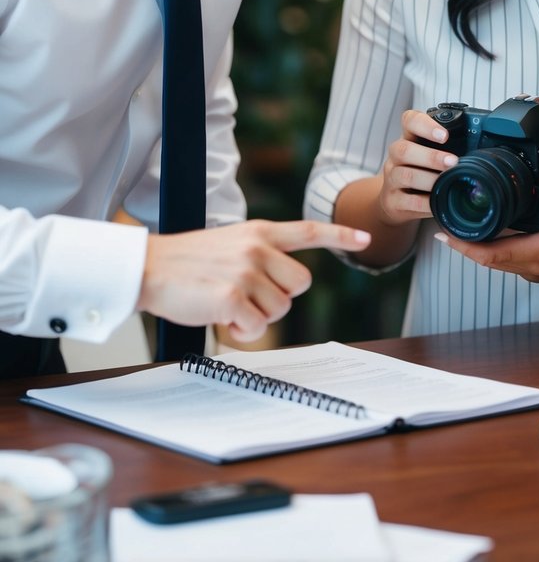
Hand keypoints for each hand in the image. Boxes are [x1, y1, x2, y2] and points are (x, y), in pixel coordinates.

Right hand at [138, 219, 370, 343]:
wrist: (149, 267)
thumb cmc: (187, 263)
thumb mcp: (230, 245)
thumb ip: (260, 257)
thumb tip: (282, 290)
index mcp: (259, 232)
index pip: (308, 231)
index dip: (340, 235)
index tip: (365, 238)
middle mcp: (258, 247)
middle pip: (300, 284)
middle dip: (279, 297)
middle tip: (246, 295)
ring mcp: (246, 271)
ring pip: (279, 309)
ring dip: (256, 316)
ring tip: (226, 302)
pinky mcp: (232, 297)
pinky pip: (256, 328)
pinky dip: (240, 331)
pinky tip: (219, 317)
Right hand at [376, 109, 457, 226]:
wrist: (395, 201)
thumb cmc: (421, 172)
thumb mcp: (431, 156)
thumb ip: (451, 148)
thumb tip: (487, 147)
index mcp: (409, 138)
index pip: (409, 121)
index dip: (425, 125)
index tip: (444, 135)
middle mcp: (396, 156)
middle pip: (403, 149)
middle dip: (430, 156)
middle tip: (453, 161)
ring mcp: (391, 178)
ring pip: (404, 174)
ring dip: (428, 179)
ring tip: (446, 182)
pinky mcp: (392, 200)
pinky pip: (407, 201)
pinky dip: (424, 203)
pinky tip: (437, 203)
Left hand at [435, 162, 538, 282]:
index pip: (494, 254)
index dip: (466, 246)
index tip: (446, 233)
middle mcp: (533, 266)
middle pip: (487, 260)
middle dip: (462, 245)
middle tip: (440, 223)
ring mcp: (532, 269)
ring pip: (494, 262)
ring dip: (473, 248)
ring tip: (452, 226)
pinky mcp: (533, 267)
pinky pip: (504, 261)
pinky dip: (487, 248)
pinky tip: (478, 233)